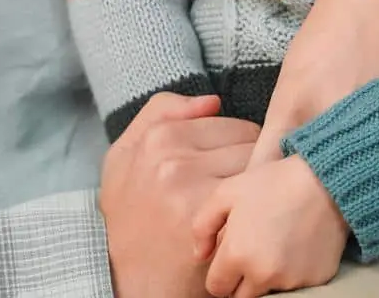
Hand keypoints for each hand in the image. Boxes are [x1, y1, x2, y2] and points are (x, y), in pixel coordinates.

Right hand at [100, 92, 260, 297]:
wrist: (125, 278)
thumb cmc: (128, 215)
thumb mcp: (123, 157)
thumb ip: (160, 114)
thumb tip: (212, 101)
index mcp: (156, 137)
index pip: (231, 124)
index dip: (236, 149)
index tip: (227, 170)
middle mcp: (173, 158)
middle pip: (249, 143)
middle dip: (248, 164)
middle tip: (237, 190)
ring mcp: (192, 188)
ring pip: (254, 168)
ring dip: (255, 186)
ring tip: (243, 206)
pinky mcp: (208, 219)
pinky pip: (252, 198)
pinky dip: (255, 210)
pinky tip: (244, 224)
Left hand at [192, 155, 347, 297]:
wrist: (327, 180)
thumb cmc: (273, 183)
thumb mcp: (227, 192)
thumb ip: (203, 226)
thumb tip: (200, 255)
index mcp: (237, 255)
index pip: (217, 288)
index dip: (220, 274)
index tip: (229, 260)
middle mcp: (262, 275)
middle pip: (242, 297)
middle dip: (242, 280)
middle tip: (251, 253)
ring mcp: (291, 281)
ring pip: (269, 291)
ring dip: (267, 277)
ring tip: (276, 245)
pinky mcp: (315, 281)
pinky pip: (296, 285)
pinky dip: (293, 273)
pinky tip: (296, 246)